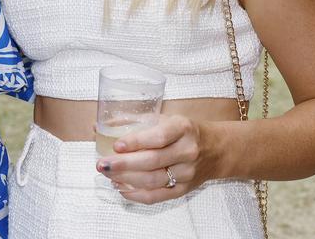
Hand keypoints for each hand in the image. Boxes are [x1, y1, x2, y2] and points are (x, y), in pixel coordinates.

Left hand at [96, 115, 214, 204]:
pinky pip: (157, 196)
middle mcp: (187, 151)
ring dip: (126, 180)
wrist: (215, 149)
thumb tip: (99, 126)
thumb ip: (134, 121)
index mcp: (183, 128)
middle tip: (103, 164)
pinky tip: (121, 188)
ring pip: (153, 181)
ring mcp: (187, 173)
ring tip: (109, 175)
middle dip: (124, 165)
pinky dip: (136, 195)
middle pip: (153, 161)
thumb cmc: (184, 131)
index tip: (116, 145)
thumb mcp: (165, 118)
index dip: (136, 142)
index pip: (159, 137)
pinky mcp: (184, 189)